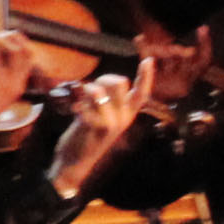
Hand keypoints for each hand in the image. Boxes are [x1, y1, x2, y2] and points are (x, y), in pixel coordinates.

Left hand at [51, 73, 142, 193]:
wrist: (75, 163)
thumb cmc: (87, 137)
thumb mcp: (104, 119)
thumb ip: (109, 102)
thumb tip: (106, 82)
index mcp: (127, 116)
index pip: (141, 93)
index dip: (146, 76)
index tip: (148, 60)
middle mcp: (122, 119)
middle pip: (119, 82)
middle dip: (104, 79)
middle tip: (92, 91)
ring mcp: (109, 122)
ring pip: (101, 89)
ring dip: (88, 89)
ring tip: (83, 101)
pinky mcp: (93, 125)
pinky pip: (85, 101)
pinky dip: (77, 102)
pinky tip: (75, 111)